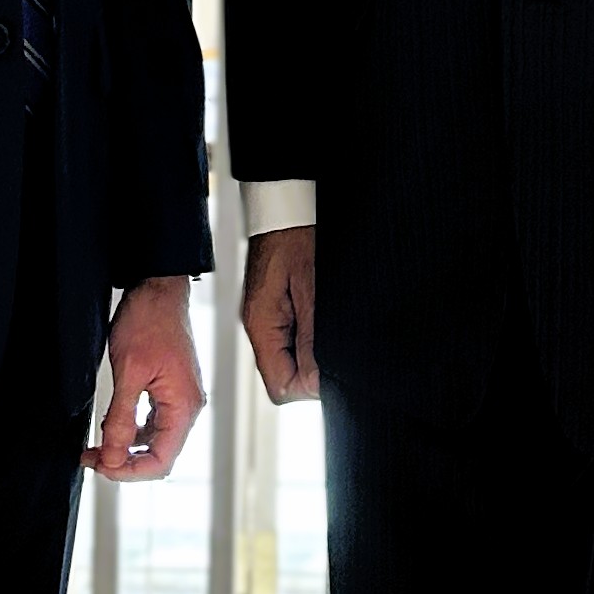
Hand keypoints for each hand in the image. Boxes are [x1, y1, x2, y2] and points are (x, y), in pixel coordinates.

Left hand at [87, 275, 205, 480]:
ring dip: (125, 447)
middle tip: (91, 457)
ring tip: (94, 446)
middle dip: (123, 461)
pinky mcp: (170, 389)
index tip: (100, 466)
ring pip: (154, 440)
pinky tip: (109, 425)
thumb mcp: (128, 372)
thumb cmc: (149, 321)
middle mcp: (187, 406)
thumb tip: (111, 458)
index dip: (128, 471)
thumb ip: (120, 419)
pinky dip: (131, 430)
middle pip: (158, 454)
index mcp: (183, 406)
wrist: (158, 288)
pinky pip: (153, 422)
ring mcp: (180, 398)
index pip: (161, 460)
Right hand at [240, 225, 317, 403]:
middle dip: (313, 369)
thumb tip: (316, 382)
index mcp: (261, 324)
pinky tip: (320, 314)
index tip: (330, 369)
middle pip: (284, 377)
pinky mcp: (275, 309)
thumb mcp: (311, 290)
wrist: (286, 207)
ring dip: (313, 352)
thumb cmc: (295, 237)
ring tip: (327, 321)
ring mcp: (266, 318)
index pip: (279, 386)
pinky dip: (310, 336)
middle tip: (334, 340)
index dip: (308, 386)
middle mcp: (259, 326)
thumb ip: (311, 338)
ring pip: (290, 360)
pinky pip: (292, 339)